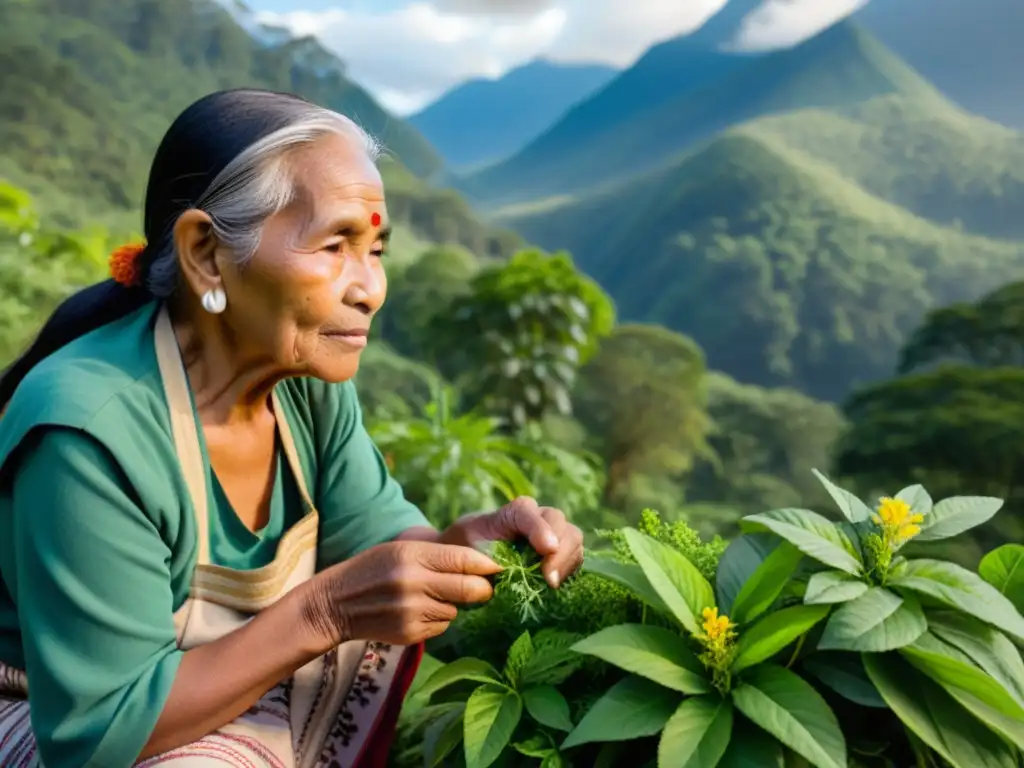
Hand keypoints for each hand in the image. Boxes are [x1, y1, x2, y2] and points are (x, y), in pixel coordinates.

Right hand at [299, 540, 500, 647]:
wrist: (335, 603)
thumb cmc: (373, 569)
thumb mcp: (401, 550)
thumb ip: (439, 556)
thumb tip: (483, 566)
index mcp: (413, 555)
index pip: (464, 559)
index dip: (487, 565)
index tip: (500, 568)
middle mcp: (414, 583)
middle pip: (470, 589)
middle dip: (483, 589)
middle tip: (484, 588)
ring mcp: (412, 611)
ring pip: (456, 610)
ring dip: (451, 605)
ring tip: (428, 597)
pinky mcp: (410, 634)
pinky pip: (441, 627)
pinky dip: (437, 621)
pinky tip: (416, 612)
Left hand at [440, 497, 584, 588]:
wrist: (472, 559)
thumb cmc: (467, 552)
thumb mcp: (465, 549)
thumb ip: (480, 556)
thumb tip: (500, 570)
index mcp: (511, 512)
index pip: (527, 511)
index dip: (539, 527)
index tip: (547, 549)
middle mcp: (536, 517)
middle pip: (558, 520)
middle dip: (559, 549)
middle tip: (549, 579)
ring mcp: (552, 533)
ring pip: (572, 537)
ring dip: (566, 561)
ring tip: (552, 585)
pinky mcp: (560, 552)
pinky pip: (575, 556)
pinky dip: (570, 570)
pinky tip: (556, 585)